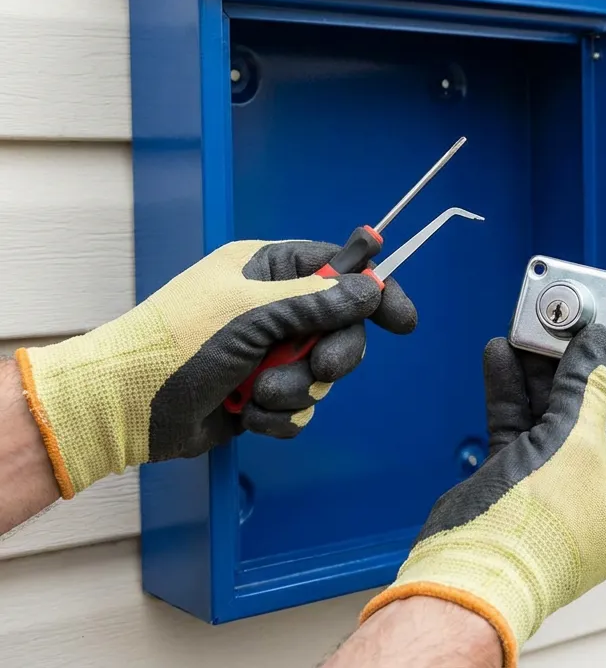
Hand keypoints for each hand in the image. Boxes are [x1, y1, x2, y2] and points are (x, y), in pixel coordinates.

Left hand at [14, 240, 415, 498]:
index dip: (375, 291)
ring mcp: (265, 353)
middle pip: (341, 328)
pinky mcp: (260, 395)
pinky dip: (280, 415)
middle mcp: (269, 309)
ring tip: (258, 393)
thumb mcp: (251, 314)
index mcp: (265, 271)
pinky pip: (301, 407)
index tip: (403, 319)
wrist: (122, 408)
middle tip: (319, 365)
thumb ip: (317, 300)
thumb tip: (370, 288)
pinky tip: (250, 413)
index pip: (339, 269)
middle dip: (333, 354)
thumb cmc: (173, 346)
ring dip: (297, 389)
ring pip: (321, 373)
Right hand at [360, 324, 605, 666]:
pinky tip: (501, 356)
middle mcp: (605, 491)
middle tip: (574, 324)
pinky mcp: (520, 481)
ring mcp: (561, 487)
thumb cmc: (537, 533)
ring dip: (543, 372)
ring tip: (534, 331)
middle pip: (604, 411)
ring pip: (558, 414)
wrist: (470, 575)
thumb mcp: (576, 445)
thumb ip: (588, 388)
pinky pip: (522, 426)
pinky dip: (512, 392)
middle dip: (585, 365)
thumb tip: (599, 345)